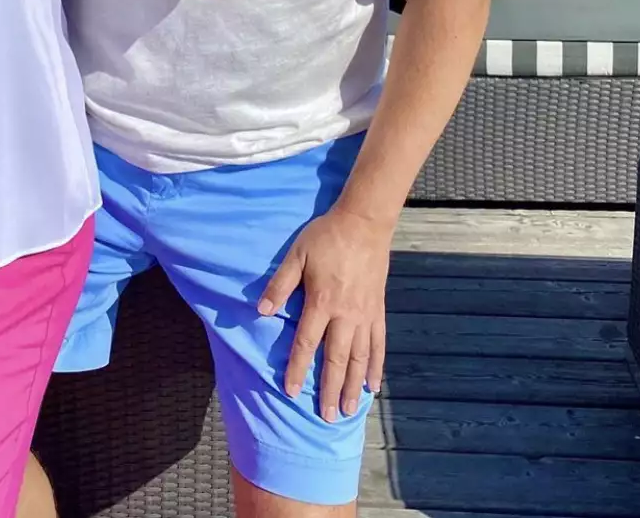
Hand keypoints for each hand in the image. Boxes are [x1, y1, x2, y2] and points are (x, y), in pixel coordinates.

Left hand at [258, 205, 391, 420]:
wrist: (364, 223)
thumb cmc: (326, 237)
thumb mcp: (296, 254)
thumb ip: (280, 284)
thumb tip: (260, 311)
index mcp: (322, 301)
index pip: (307, 342)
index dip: (297, 368)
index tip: (291, 392)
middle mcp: (346, 314)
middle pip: (336, 359)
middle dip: (329, 389)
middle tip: (325, 416)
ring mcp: (365, 314)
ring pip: (360, 357)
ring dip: (352, 385)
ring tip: (347, 409)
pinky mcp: (378, 309)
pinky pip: (378, 343)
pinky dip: (376, 366)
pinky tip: (373, 385)